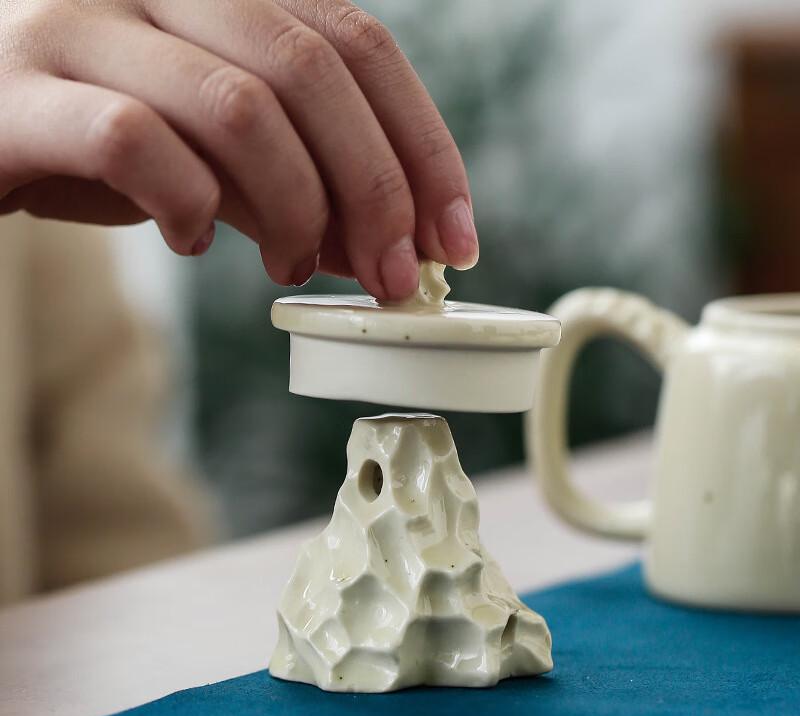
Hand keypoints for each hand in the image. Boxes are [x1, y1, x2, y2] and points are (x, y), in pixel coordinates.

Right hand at [0, 0, 477, 298]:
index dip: (424, 148)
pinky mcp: (24, 88)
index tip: (455, 239)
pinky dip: (187, 207)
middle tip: (394, 278)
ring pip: (239, 107)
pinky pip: (138, 144)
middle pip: (313, 71)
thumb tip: (391, 248)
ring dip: (294, 209)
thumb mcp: (225, 158)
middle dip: (376, 192)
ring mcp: (85, 22)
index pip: (362, 45)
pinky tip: (192, 240)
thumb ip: (306, 187)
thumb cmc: (108, 135)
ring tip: (292, 266)